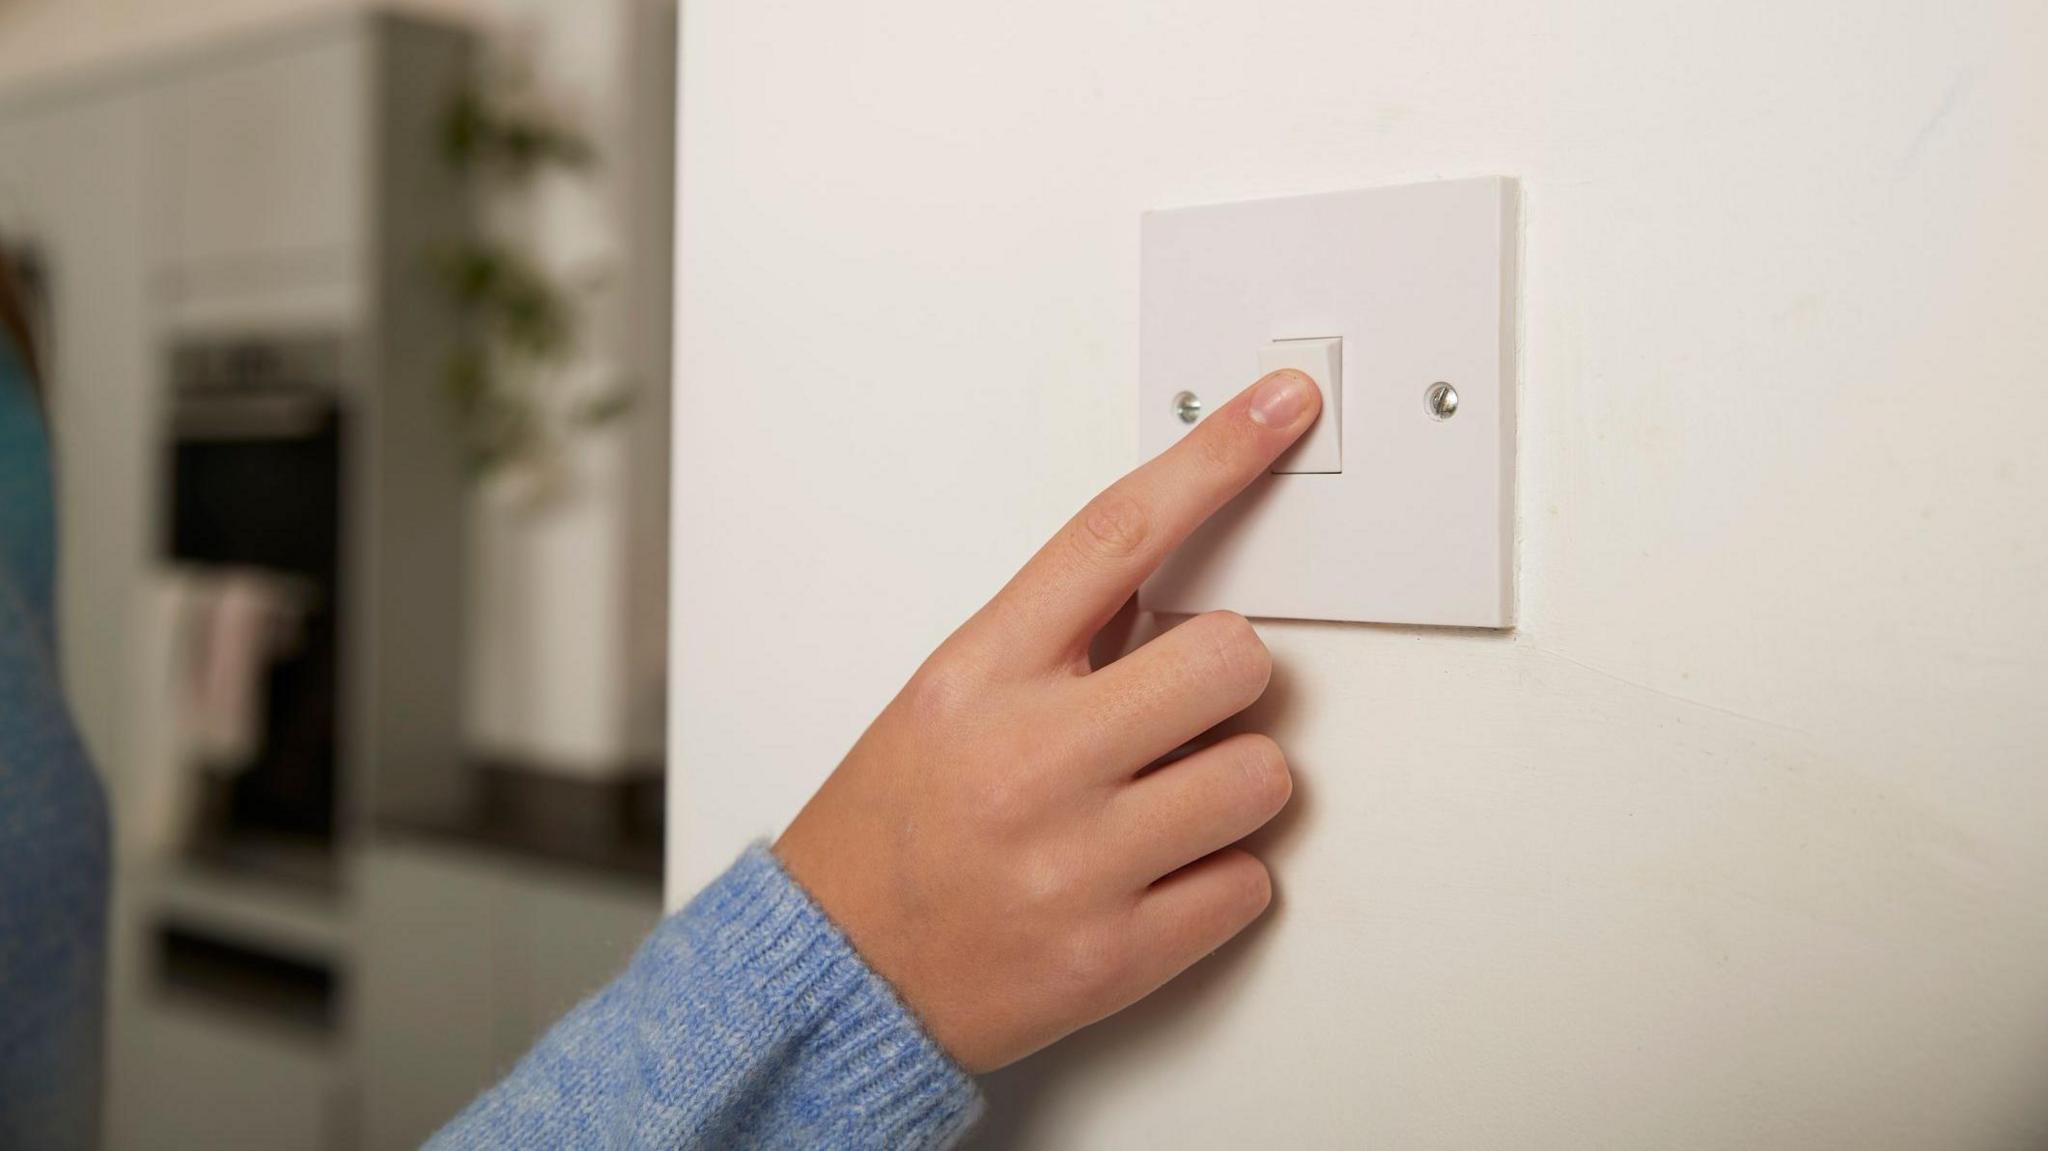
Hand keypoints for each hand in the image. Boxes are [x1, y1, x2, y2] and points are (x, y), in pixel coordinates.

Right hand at [774, 369, 1321, 1072]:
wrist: (834, 977)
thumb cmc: (890, 829)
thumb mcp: (947, 697)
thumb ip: (1057, 638)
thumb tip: (1180, 578)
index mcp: (980, 675)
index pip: (1116, 533)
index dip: (1215, 459)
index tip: (1281, 408)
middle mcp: (1029, 760)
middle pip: (1232, 656)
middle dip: (1231, 677)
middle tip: (1183, 707)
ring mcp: (1076, 862)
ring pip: (1264, 776)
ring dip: (1232, 784)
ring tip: (1160, 804)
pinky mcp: (1116, 955)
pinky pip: (1250, 884)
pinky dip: (1221, 878)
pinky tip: (1153, 874)